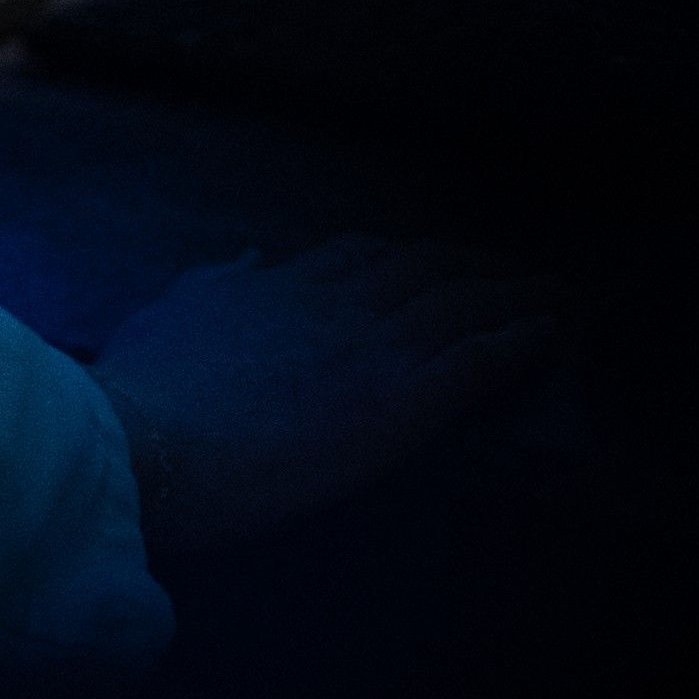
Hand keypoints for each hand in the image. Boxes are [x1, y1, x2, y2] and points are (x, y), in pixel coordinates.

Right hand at [90, 234, 547, 559]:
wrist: (144, 442)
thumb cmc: (141, 392)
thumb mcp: (169, 317)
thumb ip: (215, 286)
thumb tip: (248, 257)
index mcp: (280, 288)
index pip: (362, 256)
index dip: (409, 258)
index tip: (437, 263)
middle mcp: (334, 303)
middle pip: (427, 266)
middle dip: (475, 264)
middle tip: (513, 273)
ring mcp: (370, 346)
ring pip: (464, 302)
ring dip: (516, 294)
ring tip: (556, 297)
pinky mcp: (399, 400)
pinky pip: (479, 359)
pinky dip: (520, 341)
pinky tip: (550, 336)